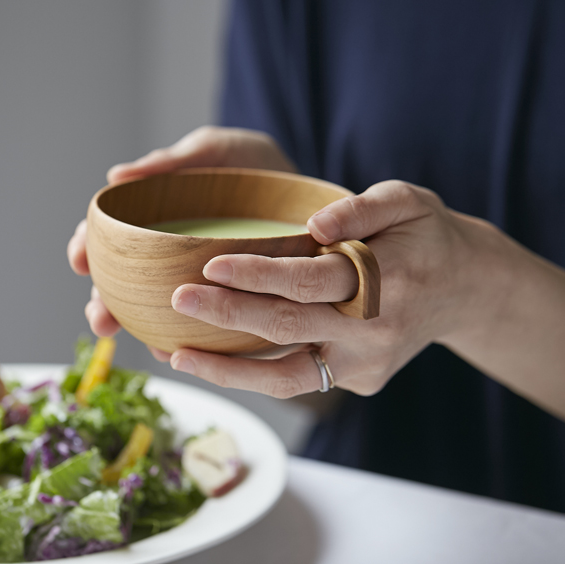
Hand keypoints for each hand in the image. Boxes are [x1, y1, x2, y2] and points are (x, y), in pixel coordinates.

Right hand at [67, 126, 296, 358]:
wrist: (309, 193)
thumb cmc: (254, 166)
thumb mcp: (214, 152)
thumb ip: (172, 162)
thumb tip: (116, 175)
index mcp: (157, 220)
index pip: (110, 235)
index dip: (86, 246)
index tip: (77, 260)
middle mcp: (170, 256)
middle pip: (124, 282)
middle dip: (104, 303)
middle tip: (99, 320)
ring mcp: (198, 284)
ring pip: (157, 311)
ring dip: (140, 329)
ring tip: (138, 342)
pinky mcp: (230, 306)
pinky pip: (203, 329)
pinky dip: (187, 341)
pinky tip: (179, 351)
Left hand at [168, 180, 490, 396]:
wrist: (465, 290)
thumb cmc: (424, 237)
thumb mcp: (407, 203)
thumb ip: (362, 208)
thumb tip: (315, 224)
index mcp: (385, 280)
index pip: (310, 280)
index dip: (258, 275)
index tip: (210, 266)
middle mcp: (374, 331)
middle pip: (287, 328)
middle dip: (226, 317)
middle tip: (176, 301)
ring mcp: (366, 364)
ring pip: (287, 379)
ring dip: (227, 370)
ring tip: (176, 356)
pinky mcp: (360, 382)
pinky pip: (298, 380)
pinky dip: (251, 374)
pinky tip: (212, 360)